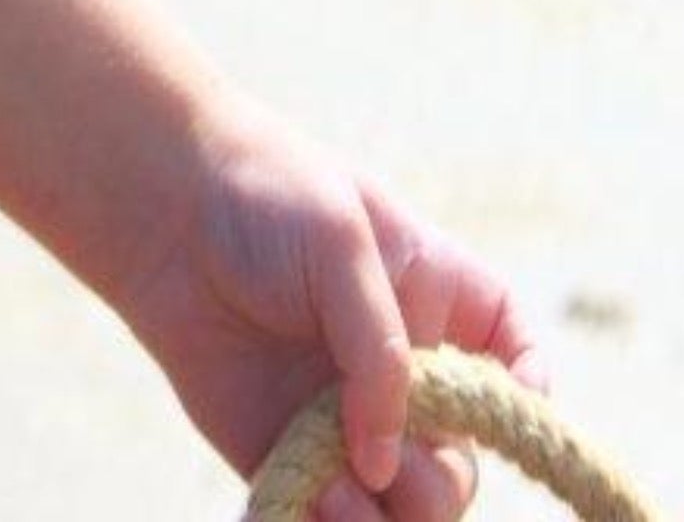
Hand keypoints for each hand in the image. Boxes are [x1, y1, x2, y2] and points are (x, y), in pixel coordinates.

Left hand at [113, 96, 548, 521]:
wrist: (158, 200)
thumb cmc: (261, 194)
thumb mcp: (341, 244)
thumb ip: (380, 351)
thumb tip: (381, 460)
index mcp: (439, 306)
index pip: (516, 370)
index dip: (525, 404)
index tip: (512, 410)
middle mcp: (402, 373)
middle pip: (460, 466)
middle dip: (437, 480)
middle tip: (386, 460)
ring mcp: (346, 417)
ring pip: (402, 505)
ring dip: (387, 517)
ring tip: (340, 496)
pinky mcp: (284, 450)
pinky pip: (324, 513)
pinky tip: (312, 503)